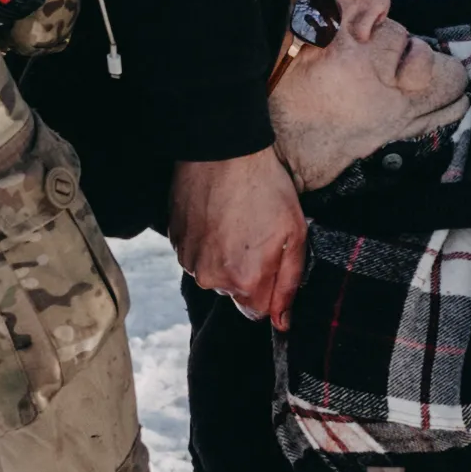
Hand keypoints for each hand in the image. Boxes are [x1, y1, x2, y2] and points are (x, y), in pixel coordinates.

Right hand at [172, 149, 309, 327]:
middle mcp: (212, 279)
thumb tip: (282, 322)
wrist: (222, 149)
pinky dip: (207, 241)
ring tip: (236, 219)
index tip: (273, 259)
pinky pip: (196, 254)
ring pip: (215, 272)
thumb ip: (289, 284)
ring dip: (225, 255)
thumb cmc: (265, 187)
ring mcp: (189, 260)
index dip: (270, 286)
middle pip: (235, 291)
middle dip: (248, 271)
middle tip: (256, 232)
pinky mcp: (175, 241)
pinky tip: (218, 215)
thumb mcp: (295, 235)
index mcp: (245, 281)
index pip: (259, 311)